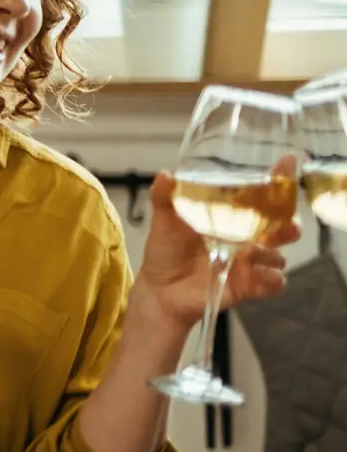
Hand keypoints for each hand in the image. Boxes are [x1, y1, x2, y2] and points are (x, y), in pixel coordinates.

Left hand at [135, 153, 300, 327]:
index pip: (263, 197)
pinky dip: (272, 279)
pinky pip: (273, 283)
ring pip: (279, 256)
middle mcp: (247, 238)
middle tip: (285, 224)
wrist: (160, 287)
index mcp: (232, 216)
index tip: (287, 164)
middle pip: (283, 227)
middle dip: (289, 224)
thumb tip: (165, 175)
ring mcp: (250, 263)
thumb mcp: (164, 219)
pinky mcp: (248, 286)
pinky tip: (262, 276)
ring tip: (251, 252)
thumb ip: (165, 197)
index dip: (279, 181)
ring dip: (272, 253)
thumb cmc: (166, 248)